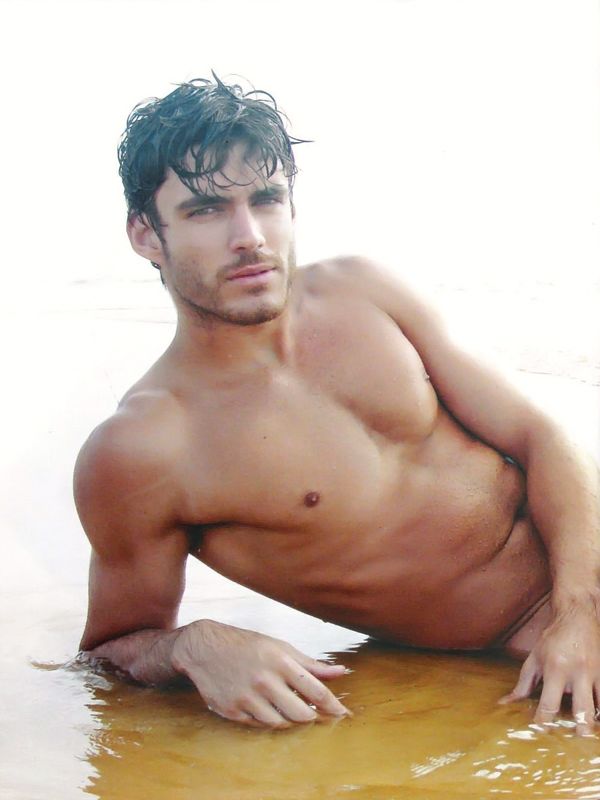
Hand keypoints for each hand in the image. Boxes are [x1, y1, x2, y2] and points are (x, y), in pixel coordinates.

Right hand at [171, 619, 350, 727]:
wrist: (205, 648)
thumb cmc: (247, 645)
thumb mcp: (280, 647)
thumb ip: (311, 664)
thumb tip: (342, 672)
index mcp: (280, 660)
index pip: (316, 690)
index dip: (333, 706)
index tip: (344, 715)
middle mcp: (264, 680)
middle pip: (301, 714)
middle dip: (312, 717)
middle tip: (315, 715)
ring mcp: (247, 698)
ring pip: (281, 723)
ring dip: (290, 720)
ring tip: (289, 708)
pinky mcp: (232, 711)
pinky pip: (259, 725)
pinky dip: (267, 720)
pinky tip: (266, 708)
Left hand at [501, 604, 599, 734]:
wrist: (577, 616)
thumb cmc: (553, 639)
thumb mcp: (534, 658)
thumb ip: (523, 684)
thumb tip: (505, 704)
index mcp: (555, 669)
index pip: (549, 703)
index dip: (544, 723)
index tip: (540, 735)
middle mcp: (577, 673)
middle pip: (581, 710)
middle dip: (580, 729)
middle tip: (574, 744)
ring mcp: (595, 673)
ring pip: (598, 706)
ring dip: (592, 722)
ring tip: (586, 737)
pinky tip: (595, 718)